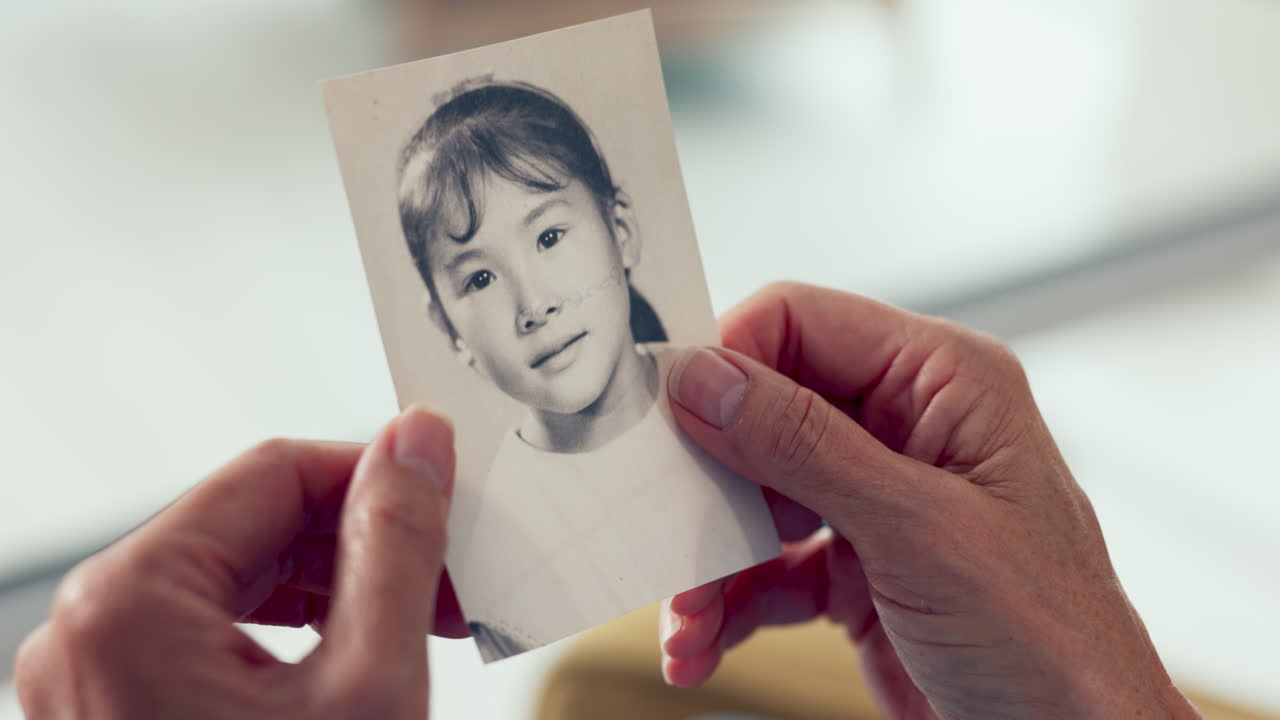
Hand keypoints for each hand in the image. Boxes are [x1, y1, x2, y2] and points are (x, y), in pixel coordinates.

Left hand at [15, 406, 462, 718]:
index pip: (276, 472)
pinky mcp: (115, 706)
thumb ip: (395, 549)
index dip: (376, 477)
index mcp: (127, 604)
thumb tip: (415, 445)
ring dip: (337, 591)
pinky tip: (353, 658)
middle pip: (256, 524)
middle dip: (362, 545)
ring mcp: (94, 673)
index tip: (443, 497)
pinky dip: (293, 636)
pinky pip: (214, 632)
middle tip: (444, 583)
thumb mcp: (366, 686)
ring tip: (413, 627)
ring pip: (240, 579)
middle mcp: (89, 629)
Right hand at [660, 283, 1199, 718]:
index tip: (670, 415)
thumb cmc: (1050, 639)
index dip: (728, 358)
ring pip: (758, 495)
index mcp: (944, 380)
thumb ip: (804, 446)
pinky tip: (703, 642)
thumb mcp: (918, 530)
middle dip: (710, 477)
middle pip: (768, 411)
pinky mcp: (860, 566)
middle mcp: (908, 427)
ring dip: (712, 557)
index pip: (803, 323)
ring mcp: (881, 498)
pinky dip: (731, 602)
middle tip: (664, 523)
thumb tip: (706, 378)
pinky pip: (771, 565)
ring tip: (687, 614)